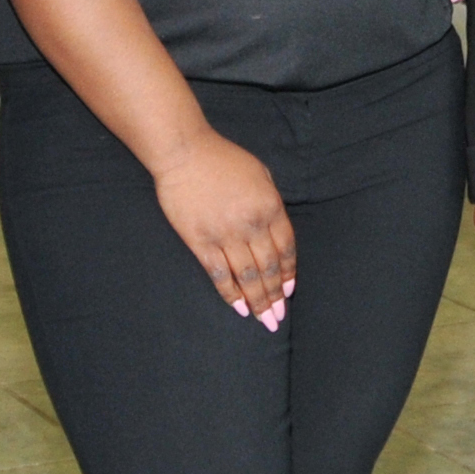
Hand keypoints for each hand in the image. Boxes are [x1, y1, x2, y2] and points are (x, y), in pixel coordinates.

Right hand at [154, 129, 296, 318]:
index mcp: (270, 207)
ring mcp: (224, 235)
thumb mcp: (261, 174)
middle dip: (275, 296)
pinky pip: (218, 273)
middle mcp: (250, 225)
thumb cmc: (224, 159)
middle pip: (268, 268)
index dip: (289, 273)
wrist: (185, 153)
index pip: (285, 248)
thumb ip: (272, 203)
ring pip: (246, 276)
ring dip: (257, 301)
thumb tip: (276, 233)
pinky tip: (239, 308)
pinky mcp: (200, 241)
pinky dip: (230, 294)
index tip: (289, 291)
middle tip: (278, 318)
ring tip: (264, 320)